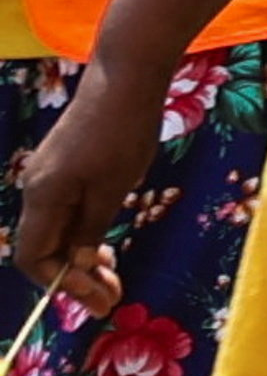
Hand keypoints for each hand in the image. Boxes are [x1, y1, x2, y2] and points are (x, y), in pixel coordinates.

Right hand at [9, 58, 153, 307]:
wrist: (124, 77)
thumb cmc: (123, 132)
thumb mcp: (113, 188)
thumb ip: (92, 228)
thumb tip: (79, 265)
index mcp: (42, 198)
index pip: (34, 259)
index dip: (63, 284)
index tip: (99, 298)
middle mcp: (35, 189)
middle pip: (44, 248)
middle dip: (76, 277)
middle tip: (114, 297)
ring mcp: (47, 176)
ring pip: (56, 231)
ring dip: (81, 257)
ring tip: (115, 275)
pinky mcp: (62, 166)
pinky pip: (65, 212)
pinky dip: (83, 233)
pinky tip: (107, 242)